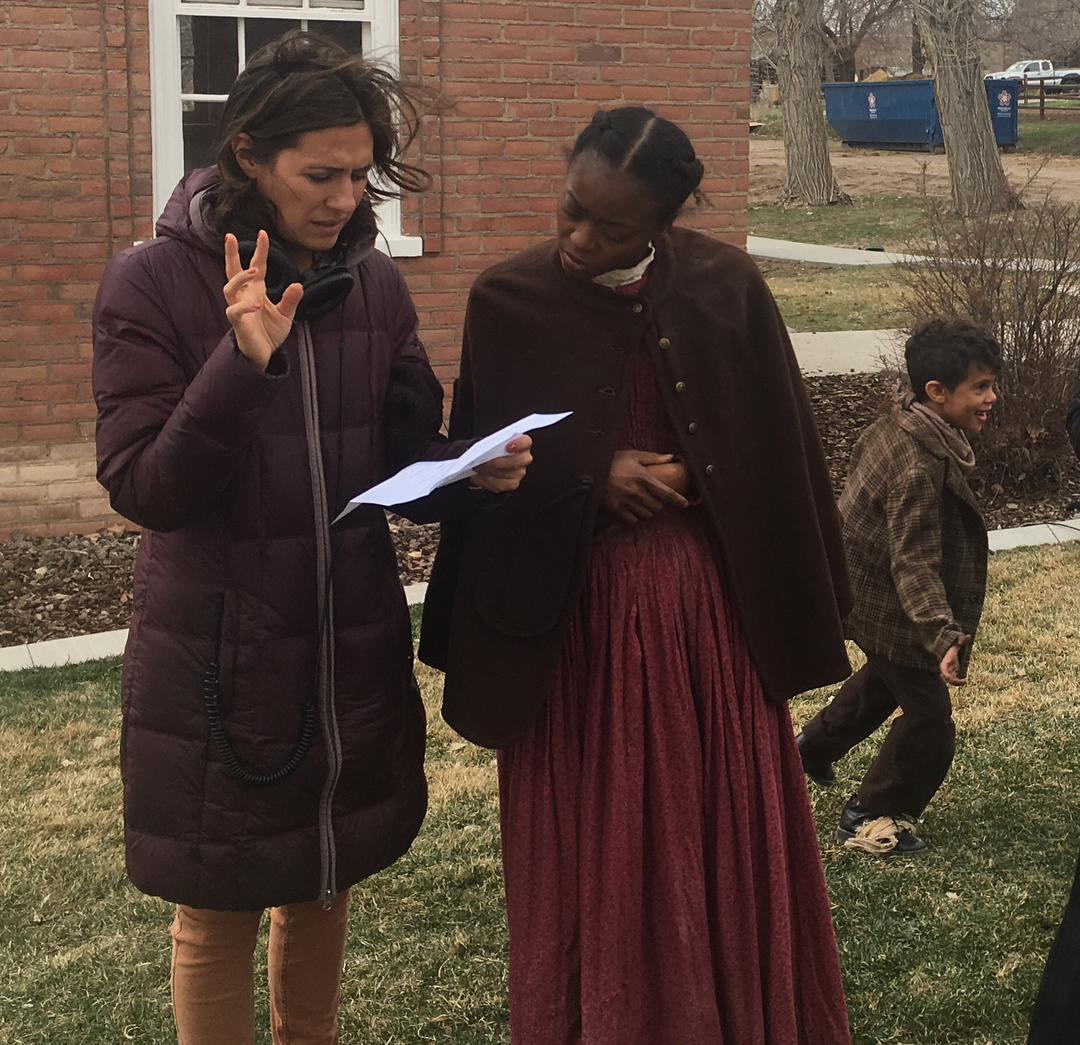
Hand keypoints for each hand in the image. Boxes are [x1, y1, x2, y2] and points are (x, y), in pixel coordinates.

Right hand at [223, 230, 304, 369]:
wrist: (263, 354)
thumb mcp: (286, 314)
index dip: (259, 250)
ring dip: (240, 278)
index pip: (256, 265)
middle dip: (231, 254)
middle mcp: (244, 295)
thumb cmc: (270, 331)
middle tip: (230, 236)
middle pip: (232, 270)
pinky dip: (244, 307)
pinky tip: (256, 305)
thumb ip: (291, 299)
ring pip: (229, 287)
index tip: (263, 233)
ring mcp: (238, 307)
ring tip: (254, 271)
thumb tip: (298, 285)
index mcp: (256, 290)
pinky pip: (235, 311)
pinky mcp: (238, 323)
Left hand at [470, 435, 532, 492]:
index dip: (518, 444)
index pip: (525, 442)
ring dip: (488, 470)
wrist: (491, 462)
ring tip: (477, 466)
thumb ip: (492, 442)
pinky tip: (479, 474)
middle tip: (482, 459)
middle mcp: (524, 459)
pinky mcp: (512, 484)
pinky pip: (498, 484)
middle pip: (515, 461)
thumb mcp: (492, 441)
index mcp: (522, 443)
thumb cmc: (493, 449)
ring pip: (504, 474)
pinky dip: (486, 480)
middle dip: (496, 461)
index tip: (508, 447)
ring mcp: (519, 473)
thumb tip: (483, 448)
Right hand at [602, 450, 688, 525]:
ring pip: (647, 514)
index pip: (666, 493)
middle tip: (655, 499)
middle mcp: (637, 492)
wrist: (589, 472)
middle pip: (658, 506)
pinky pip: (633, 520)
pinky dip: (636, 517)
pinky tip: (633, 510)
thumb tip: (671, 457)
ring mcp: (627, 503)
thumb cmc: (612, 461)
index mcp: (644, 478)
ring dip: (648, 511)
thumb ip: (653, 458)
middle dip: (660, 504)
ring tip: (644, 504)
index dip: (678, 500)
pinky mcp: (617, 511)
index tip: (685, 504)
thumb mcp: (632, 455)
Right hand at [939, 635, 971, 684]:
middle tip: (963, 681)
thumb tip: (969, 636)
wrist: (945, 650)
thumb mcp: (956, 644)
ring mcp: (948, 671)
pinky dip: (958, 682)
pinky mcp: (951, 673)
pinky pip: (953, 680)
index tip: (954, 672)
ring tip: (964, 682)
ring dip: (956, 682)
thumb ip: (962, 640)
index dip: (948, 674)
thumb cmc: (951, 647)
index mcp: (946, 661)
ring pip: (949, 680)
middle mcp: (945, 668)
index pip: (944, 670)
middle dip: (953, 681)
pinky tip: (964, 680)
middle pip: (946, 677)